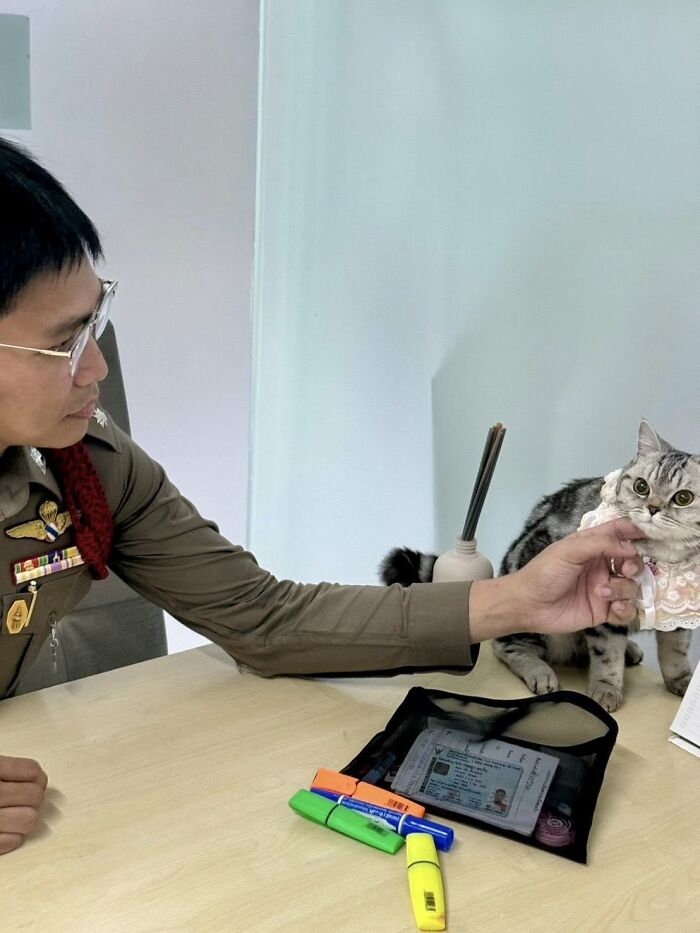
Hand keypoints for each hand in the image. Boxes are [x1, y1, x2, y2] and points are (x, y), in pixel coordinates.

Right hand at [0, 755, 47, 854]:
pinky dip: (11, 838)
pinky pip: (12, 842)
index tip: (35, 782)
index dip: (38, 779)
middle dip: (32, 798)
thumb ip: (7, 770)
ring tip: (13, 815)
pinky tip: (4, 830)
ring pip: (29, 820)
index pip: (31, 771)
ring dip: (24, 818)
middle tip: (21, 800)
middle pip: (35, 796)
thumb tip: (38, 778)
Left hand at [508, 518, 644, 635]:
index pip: (620, 533)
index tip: (650, 535)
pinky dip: (625, 609)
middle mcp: (602, 566)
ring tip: (601, 592)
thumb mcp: (569, 550)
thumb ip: (601, 544)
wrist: (528, 605)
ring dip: (623, 588)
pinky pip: (627, 610)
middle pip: (633, 561)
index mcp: (593, 546)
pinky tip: (612, 608)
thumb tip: (631, 547)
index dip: (636, 531)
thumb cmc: (544, 572)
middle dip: (634, 565)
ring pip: (632, 586)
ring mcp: (604, 589)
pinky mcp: (603, 611)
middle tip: (624, 570)